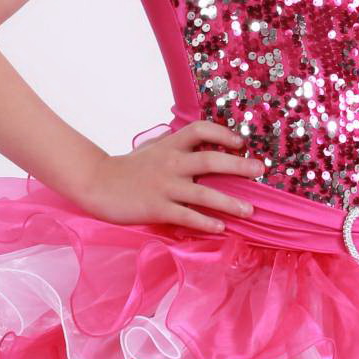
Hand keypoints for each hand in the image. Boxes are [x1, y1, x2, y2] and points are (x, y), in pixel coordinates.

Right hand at [76, 120, 264, 233]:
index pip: (200, 130)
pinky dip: (206, 222)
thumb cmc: (129, 168)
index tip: (241, 143)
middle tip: (260, 170)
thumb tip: (204, 143)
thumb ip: (176, 144)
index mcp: (170, 145)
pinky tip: (221, 228)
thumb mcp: (154, 148)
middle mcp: (171, 163)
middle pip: (209, 160)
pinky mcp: (157, 209)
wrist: (98, 184)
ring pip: (203, 193)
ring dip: (230, 202)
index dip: (223, 134)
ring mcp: (165, 186)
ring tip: (250, 211)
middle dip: (238, 165)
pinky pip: (187, 216)